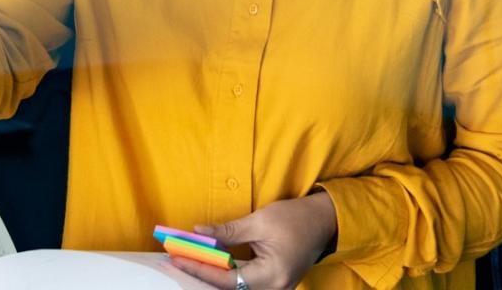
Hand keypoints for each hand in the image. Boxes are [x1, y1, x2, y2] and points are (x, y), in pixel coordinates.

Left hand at [172, 192, 337, 289]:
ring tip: (189, 262)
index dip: (201, 269)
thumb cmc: (295, 219)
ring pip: (238, 289)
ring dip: (213, 276)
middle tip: (178, 260)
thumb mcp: (259, 221)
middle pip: (231, 289)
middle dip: (203, 275)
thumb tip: (198, 233)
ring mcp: (276, 288)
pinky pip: (246, 285)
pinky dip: (227, 276)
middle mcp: (275, 288)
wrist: (323, 221)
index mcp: (272, 274)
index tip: (178, 258)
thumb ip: (228, 232)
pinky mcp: (274, 284)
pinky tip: (211, 266)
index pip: (228, 279)